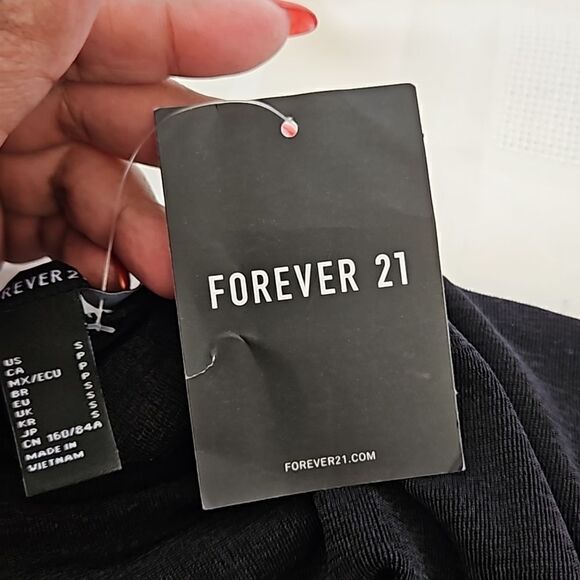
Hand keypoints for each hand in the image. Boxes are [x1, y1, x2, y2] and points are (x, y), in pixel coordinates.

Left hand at [0, 0, 316, 296]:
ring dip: (152, 236)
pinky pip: (73, 236)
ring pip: (112, 192)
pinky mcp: (7, 213)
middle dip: (194, 171)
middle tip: (234, 205)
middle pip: (141, 123)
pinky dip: (103, 260)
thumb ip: (83, 11)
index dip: (218, 31)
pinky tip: (116, 274)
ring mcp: (16, 153)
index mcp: (27, 29)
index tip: (288, 32)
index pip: (144, 24)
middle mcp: (25, 87)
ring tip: (173, 270)